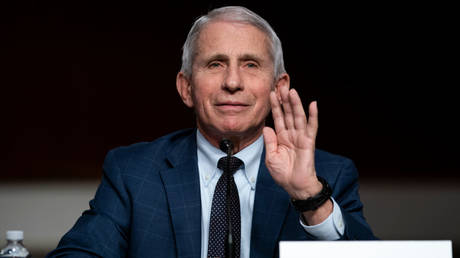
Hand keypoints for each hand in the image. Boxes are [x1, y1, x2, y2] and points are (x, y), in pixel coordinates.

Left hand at [263, 85, 320, 199]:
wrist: (295, 186)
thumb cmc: (283, 174)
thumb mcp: (271, 157)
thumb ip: (269, 142)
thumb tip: (266, 127)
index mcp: (281, 137)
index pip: (277, 117)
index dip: (274, 106)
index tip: (271, 94)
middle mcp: (291, 134)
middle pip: (287, 113)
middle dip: (284, 100)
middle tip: (280, 86)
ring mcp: (301, 137)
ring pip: (298, 117)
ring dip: (295, 104)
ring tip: (291, 91)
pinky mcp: (309, 142)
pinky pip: (311, 127)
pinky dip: (313, 116)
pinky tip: (313, 104)